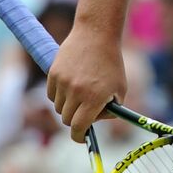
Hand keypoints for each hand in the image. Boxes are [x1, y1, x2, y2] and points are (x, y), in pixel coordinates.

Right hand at [46, 28, 126, 142]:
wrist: (96, 34)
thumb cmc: (111, 63)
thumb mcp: (120, 88)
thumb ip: (110, 110)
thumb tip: (96, 124)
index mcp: (94, 97)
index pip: (79, 127)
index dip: (79, 136)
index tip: (81, 137)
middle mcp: (77, 91)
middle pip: (67, 120)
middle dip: (75, 120)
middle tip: (84, 111)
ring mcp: (63, 82)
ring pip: (58, 108)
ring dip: (68, 106)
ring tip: (81, 91)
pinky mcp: (53, 73)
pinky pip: (51, 95)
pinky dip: (59, 94)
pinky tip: (71, 83)